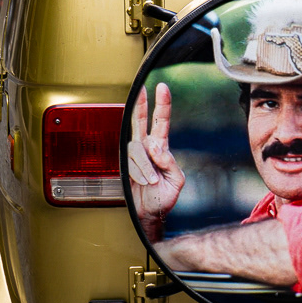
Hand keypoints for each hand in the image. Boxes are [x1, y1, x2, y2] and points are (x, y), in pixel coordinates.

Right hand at [128, 82, 184, 241]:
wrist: (150, 215)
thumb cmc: (163, 197)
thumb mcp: (177, 180)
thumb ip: (170, 162)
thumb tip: (157, 148)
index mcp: (160, 147)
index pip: (161, 122)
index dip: (162, 105)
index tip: (162, 87)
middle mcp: (145, 148)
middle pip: (140, 121)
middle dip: (141, 104)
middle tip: (141, 88)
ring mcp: (133, 157)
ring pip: (137, 149)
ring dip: (146, 165)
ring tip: (154, 180)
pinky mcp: (124, 166)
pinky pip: (131, 163)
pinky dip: (140, 172)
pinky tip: (146, 181)